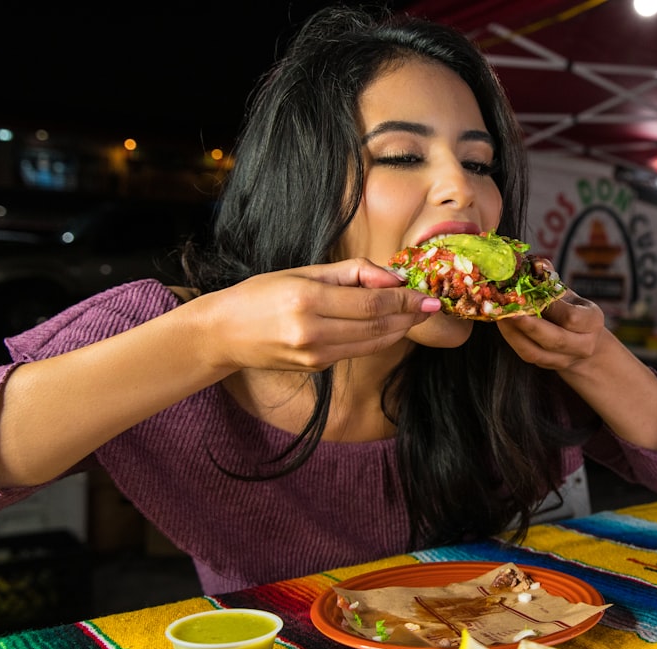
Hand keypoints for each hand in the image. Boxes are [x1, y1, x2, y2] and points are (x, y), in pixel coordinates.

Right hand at [198, 258, 440, 371]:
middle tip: (432, 304)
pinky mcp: (316, 368)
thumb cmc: (261, 294)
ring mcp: (314, 354)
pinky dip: (379, 339)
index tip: (428, 294)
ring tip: (418, 314)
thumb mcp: (302, 271)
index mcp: (307, 299)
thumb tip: (392, 277)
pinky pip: (357, 351)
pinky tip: (391, 326)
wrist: (223, 333)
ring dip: (400, 330)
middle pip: (377, 326)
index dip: (405, 300)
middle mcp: (312, 331)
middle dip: (409, 316)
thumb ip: (351, 273)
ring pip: (372, 343)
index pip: (371, 303)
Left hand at [496, 289, 605, 370]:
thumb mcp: (567, 293)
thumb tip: (535, 263)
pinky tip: (501, 324)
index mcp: (592, 321)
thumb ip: (550, 279)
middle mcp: (583, 345)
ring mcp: (565, 359)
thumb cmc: (571, 308)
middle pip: (555, 340)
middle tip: (507, 309)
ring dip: (513, 333)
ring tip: (499, 315)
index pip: (571, 319)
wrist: (581, 341)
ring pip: (535, 351)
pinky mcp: (547, 365)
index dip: (549, 307)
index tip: (530, 294)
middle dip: (528, 325)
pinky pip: (527, 355)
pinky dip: (511, 339)